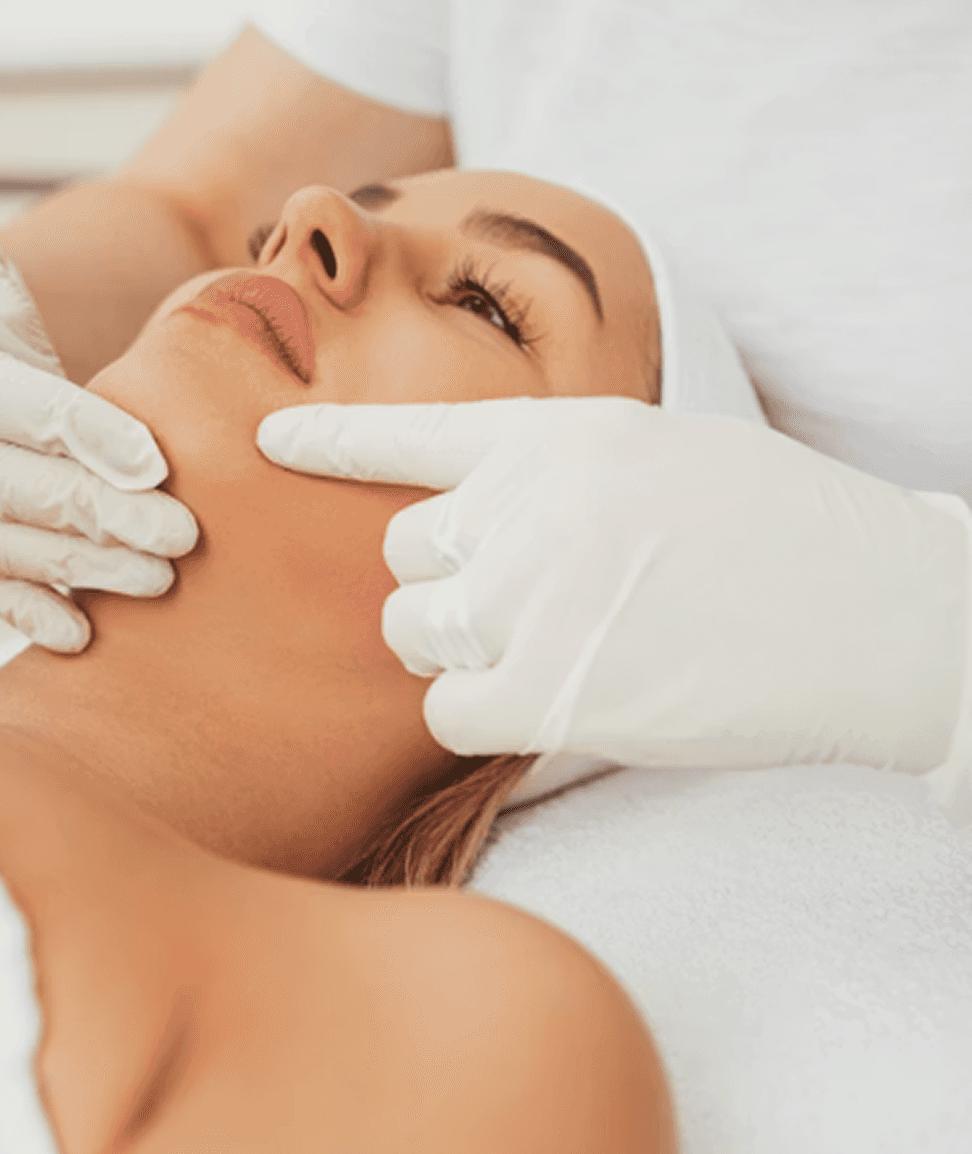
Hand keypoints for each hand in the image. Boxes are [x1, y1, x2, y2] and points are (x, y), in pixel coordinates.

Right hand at [0, 217, 197, 650]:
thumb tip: (144, 457)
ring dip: (73, 565)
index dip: (82, 433)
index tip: (155, 465)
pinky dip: (22, 606)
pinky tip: (77, 632)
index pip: (3, 399)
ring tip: (152, 579)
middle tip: (177, 536)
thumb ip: (49, 367)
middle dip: (95, 513)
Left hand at [258, 398, 971, 817]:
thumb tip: (500, 521)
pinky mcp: (552, 693)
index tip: (269, 443)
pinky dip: (488, 722)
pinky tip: (560, 706)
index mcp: (561, 436)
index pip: (413, 431)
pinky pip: (450, 714)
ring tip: (557, 655)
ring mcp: (533, 598)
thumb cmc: (791, 537)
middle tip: (530, 611)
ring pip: (414, 634)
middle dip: (447, 587)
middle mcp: (527, 506)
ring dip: (463, 653)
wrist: (884, 611)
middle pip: (403, 555)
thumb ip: (571, 477)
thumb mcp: (672, 457)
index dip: (332, 441)